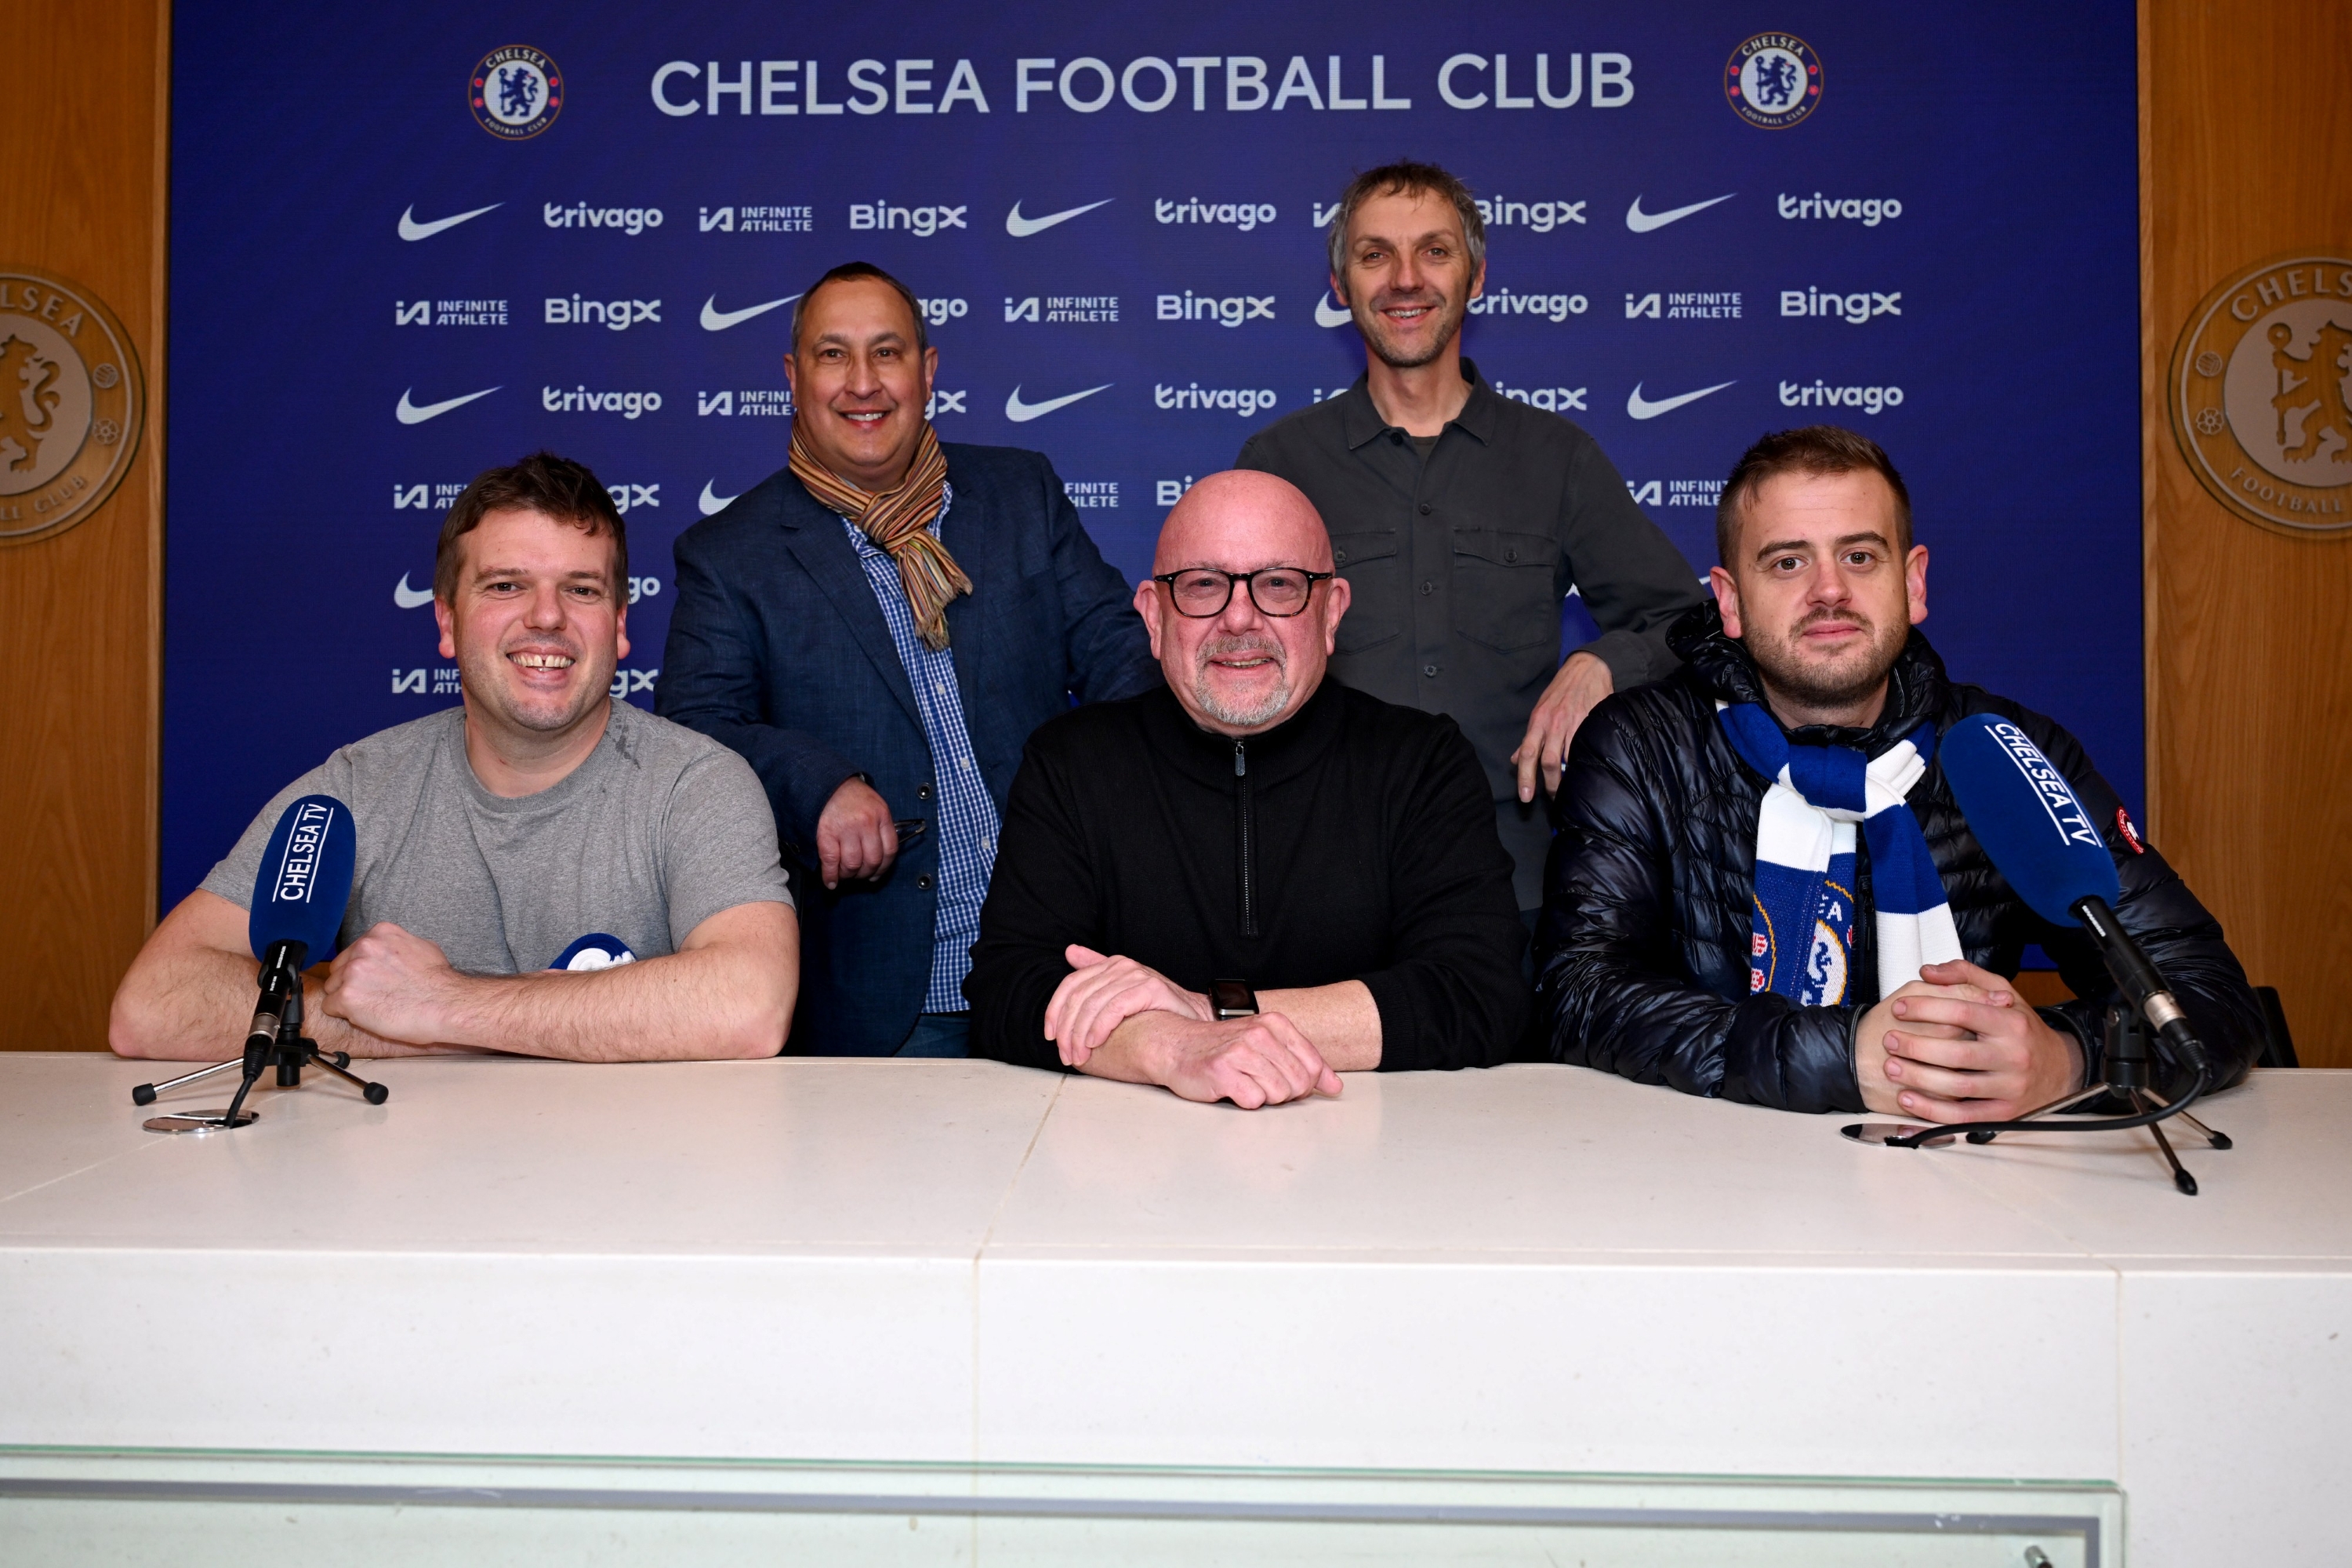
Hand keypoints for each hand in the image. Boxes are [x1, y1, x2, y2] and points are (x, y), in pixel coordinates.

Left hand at [322, 922, 465, 1043]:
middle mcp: (363, 947)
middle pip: (338, 968)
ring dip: (347, 999)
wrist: (444, 1005)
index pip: (353, 951)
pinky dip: (344, 1014)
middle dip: (351, 983)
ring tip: (373, 1006)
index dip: (362, 969)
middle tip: (374, 996)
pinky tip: (366, 1016)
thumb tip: (391, 950)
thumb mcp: (422, 947)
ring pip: (332, 987)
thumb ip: (397, 946)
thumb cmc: (439, 982)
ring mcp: (353, 972)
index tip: (375, 980)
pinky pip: (330, 1007)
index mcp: (380, 933)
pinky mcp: (347, 997)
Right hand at [815, 777, 898, 888]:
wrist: (829, 783)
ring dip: (849, 875)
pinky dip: (830, 876)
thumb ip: (881, 829)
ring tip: (845, 875)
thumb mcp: (876, 807)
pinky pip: (831, 861)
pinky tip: (831, 881)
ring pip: (852, 864)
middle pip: (872, 861)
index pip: (890, 850)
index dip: (884, 868)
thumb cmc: (853, 797)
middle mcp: (866, 823)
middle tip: (859, 875)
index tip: (876, 874)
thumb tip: (880, 859)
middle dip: (865, 874)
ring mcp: (846, 829)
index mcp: (882, 816)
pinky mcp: (827, 833)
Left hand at [1044, 945, 1208, 1067]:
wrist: (1192, 1016)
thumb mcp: (1121, 989)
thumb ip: (1095, 969)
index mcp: (1109, 965)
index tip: (1050, 1035)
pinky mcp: (1151, 988)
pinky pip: (1115, 1008)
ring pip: (1094, 1005)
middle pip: (1079, 997)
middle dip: (1068, 1029)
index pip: (1070, 984)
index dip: (1055, 1010)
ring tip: (1079, 1055)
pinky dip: (1101, 1027)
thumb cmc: (1154, 1008)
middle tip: (1066, 1054)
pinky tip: (1095, 1042)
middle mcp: (1121, 966)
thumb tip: (1070, 951)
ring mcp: (1136, 975)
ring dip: (1081, 1034)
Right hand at [1125, 1011, 1342, 1108]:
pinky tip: (1230, 1088)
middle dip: (1283, 1093)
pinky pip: (1253, 1101)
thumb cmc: (1223, 1049)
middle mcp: (1259, 1034)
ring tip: (1243, 1083)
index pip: (1313, 1066)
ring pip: (1278, 1095)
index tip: (1284, 1081)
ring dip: (1262, 1097)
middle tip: (1258, 1082)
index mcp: (1275, 1024)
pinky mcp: (1222, 1072)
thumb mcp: (1268, 1046)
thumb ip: (1305, 1064)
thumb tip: (1335, 1087)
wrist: (1175, 1045)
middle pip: (1298, 1084)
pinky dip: (1243, 1101)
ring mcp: (1240, 1052)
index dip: (1304, 1084)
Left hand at [1511, 651, 1611, 801]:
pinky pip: (1587, 748)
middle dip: (1549, 785)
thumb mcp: (1540, 710)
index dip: (1524, 777)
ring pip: (1568, 759)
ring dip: (1568, 779)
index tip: (1525, 797)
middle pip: (1547, 761)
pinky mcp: (1592, 722)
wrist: (1587, 668)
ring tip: (1571, 791)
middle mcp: (1554, 724)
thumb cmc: (1562, 691)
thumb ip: (1530, 737)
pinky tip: (1588, 773)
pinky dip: (1586, 763)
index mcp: (1538, 722)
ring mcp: (1574, 724)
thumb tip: (1515, 759)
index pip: (1526, 754)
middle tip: (1554, 799)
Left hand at [1860, 960, 2083, 1122]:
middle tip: (1888, 1041)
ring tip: (1892, 1067)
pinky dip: (1932, 1111)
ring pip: (1957, 1087)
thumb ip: (1966, 976)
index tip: (1899, 1008)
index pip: (1963, 1012)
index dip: (1926, 1008)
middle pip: (1957, 1054)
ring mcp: (2010, 1088)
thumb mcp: (2004, 993)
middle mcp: (2013, 1056)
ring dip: (1918, 1079)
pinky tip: (1908, 1099)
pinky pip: (1963, 1116)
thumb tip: (1928, 971)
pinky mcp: (2004, 1114)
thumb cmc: (2022, 1029)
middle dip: (1916, 1047)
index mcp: (2011, 1023)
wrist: (2060, 1070)